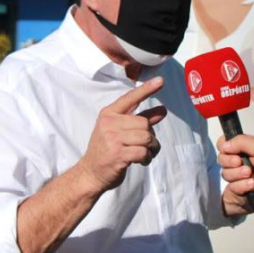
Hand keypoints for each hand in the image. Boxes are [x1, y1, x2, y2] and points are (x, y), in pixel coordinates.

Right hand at [79, 77, 166, 192]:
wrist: (90, 172)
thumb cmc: (106, 150)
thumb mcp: (119, 131)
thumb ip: (141, 119)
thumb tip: (162, 110)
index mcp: (109, 114)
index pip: (130, 98)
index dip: (146, 89)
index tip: (160, 80)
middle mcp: (109, 123)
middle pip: (144, 123)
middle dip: (150, 136)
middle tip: (145, 146)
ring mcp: (112, 139)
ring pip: (146, 138)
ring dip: (151, 148)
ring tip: (144, 154)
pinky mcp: (118, 155)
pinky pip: (143, 152)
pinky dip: (147, 158)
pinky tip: (141, 161)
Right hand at [217, 134, 253, 215]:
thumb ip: (240, 141)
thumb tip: (224, 145)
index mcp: (244, 147)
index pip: (224, 143)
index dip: (224, 147)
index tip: (231, 150)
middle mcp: (240, 160)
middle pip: (221, 159)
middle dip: (231, 162)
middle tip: (242, 162)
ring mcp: (240, 174)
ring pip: (225, 174)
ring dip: (238, 174)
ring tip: (251, 174)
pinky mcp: (241, 187)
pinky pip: (232, 187)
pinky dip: (242, 185)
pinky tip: (252, 184)